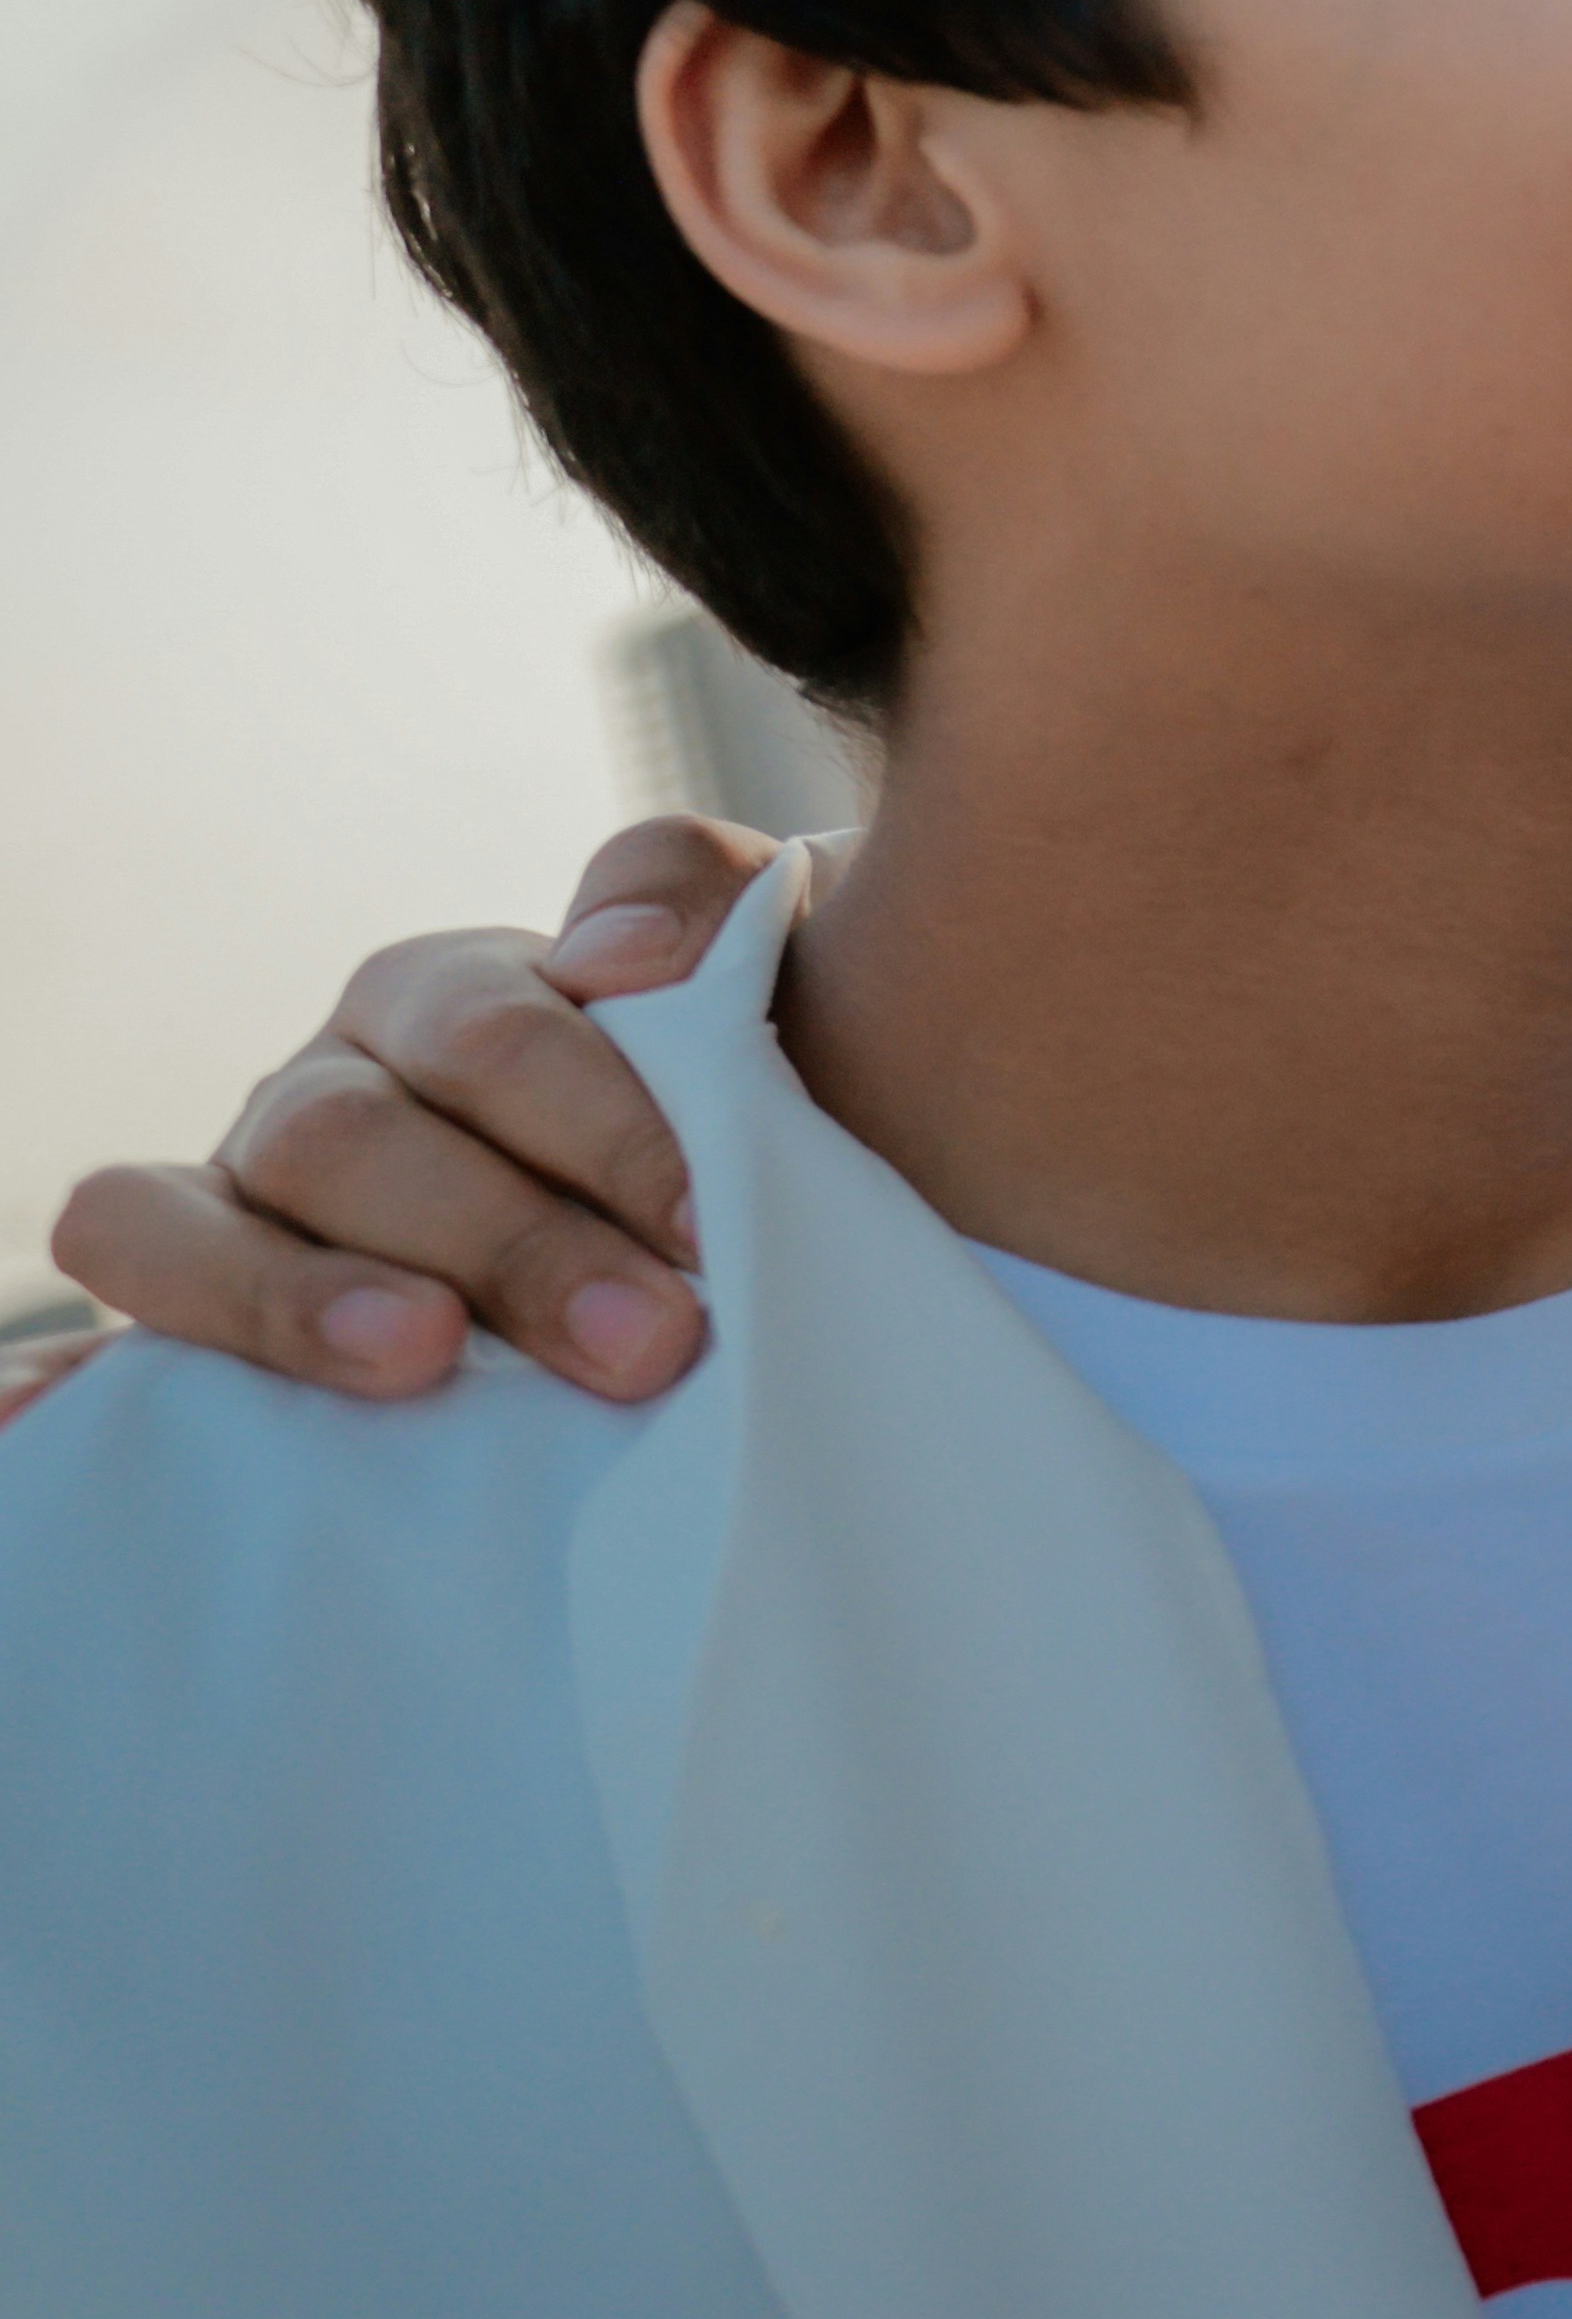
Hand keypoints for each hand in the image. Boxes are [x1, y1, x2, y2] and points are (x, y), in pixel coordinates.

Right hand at [25, 818, 758, 1416]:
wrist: (706, 1239)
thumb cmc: (733, 1105)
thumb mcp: (753, 975)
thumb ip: (701, 900)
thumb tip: (615, 955)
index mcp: (446, 1007)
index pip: (490, 1039)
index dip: (599, 1125)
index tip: (707, 1225)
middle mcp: (323, 1096)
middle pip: (351, 1141)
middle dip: (505, 1243)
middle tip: (645, 1342)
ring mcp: (233, 1214)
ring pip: (183, 1226)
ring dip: (297, 1301)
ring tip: (419, 1357)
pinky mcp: (183, 1332)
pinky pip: (92, 1345)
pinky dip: (42, 1380)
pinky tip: (38, 1418)